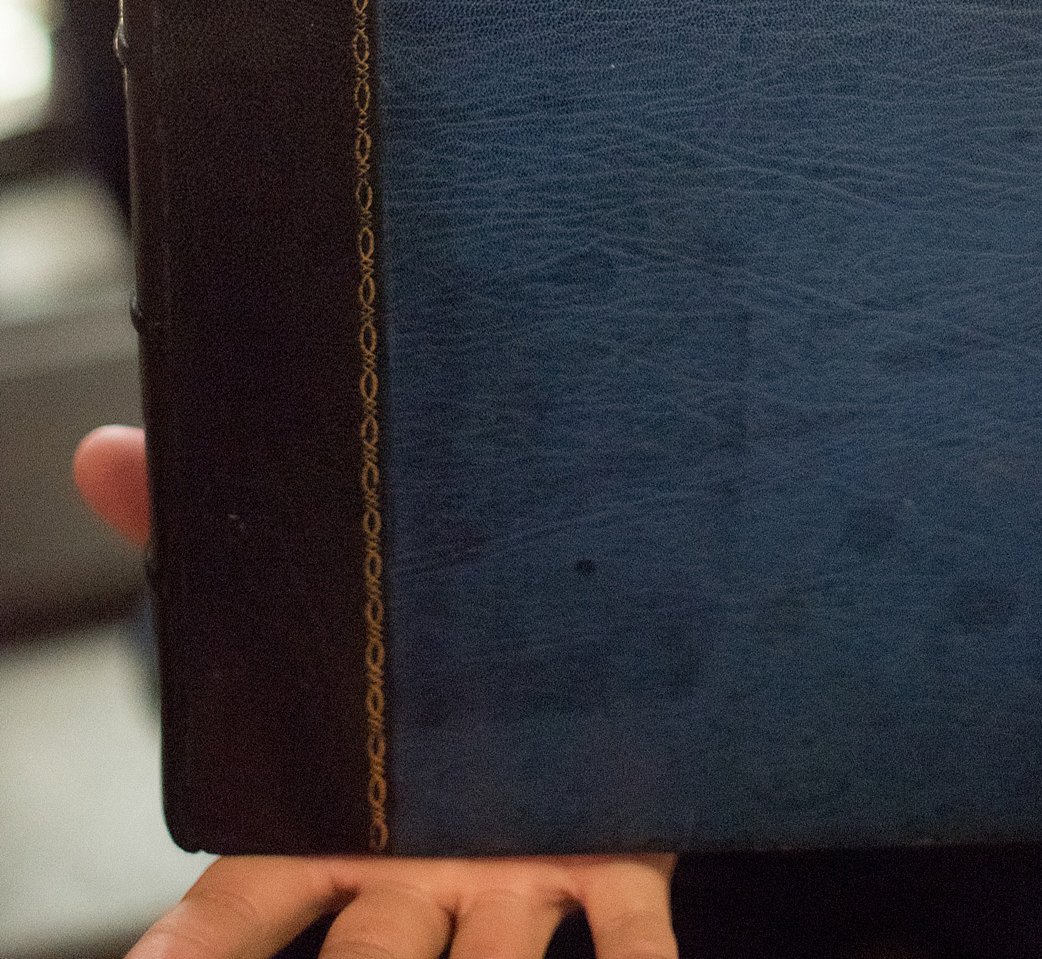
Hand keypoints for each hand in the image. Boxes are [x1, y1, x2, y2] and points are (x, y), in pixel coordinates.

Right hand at [72, 430, 677, 958]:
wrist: (534, 677)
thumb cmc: (389, 660)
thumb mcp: (304, 591)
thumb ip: (197, 524)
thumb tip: (100, 452)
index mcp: (328, 824)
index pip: (239, 907)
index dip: (196, 953)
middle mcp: (414, 875)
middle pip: (373, 956)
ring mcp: (508, 886)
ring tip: (490, 956)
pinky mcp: (607, 870)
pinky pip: (623, 942)